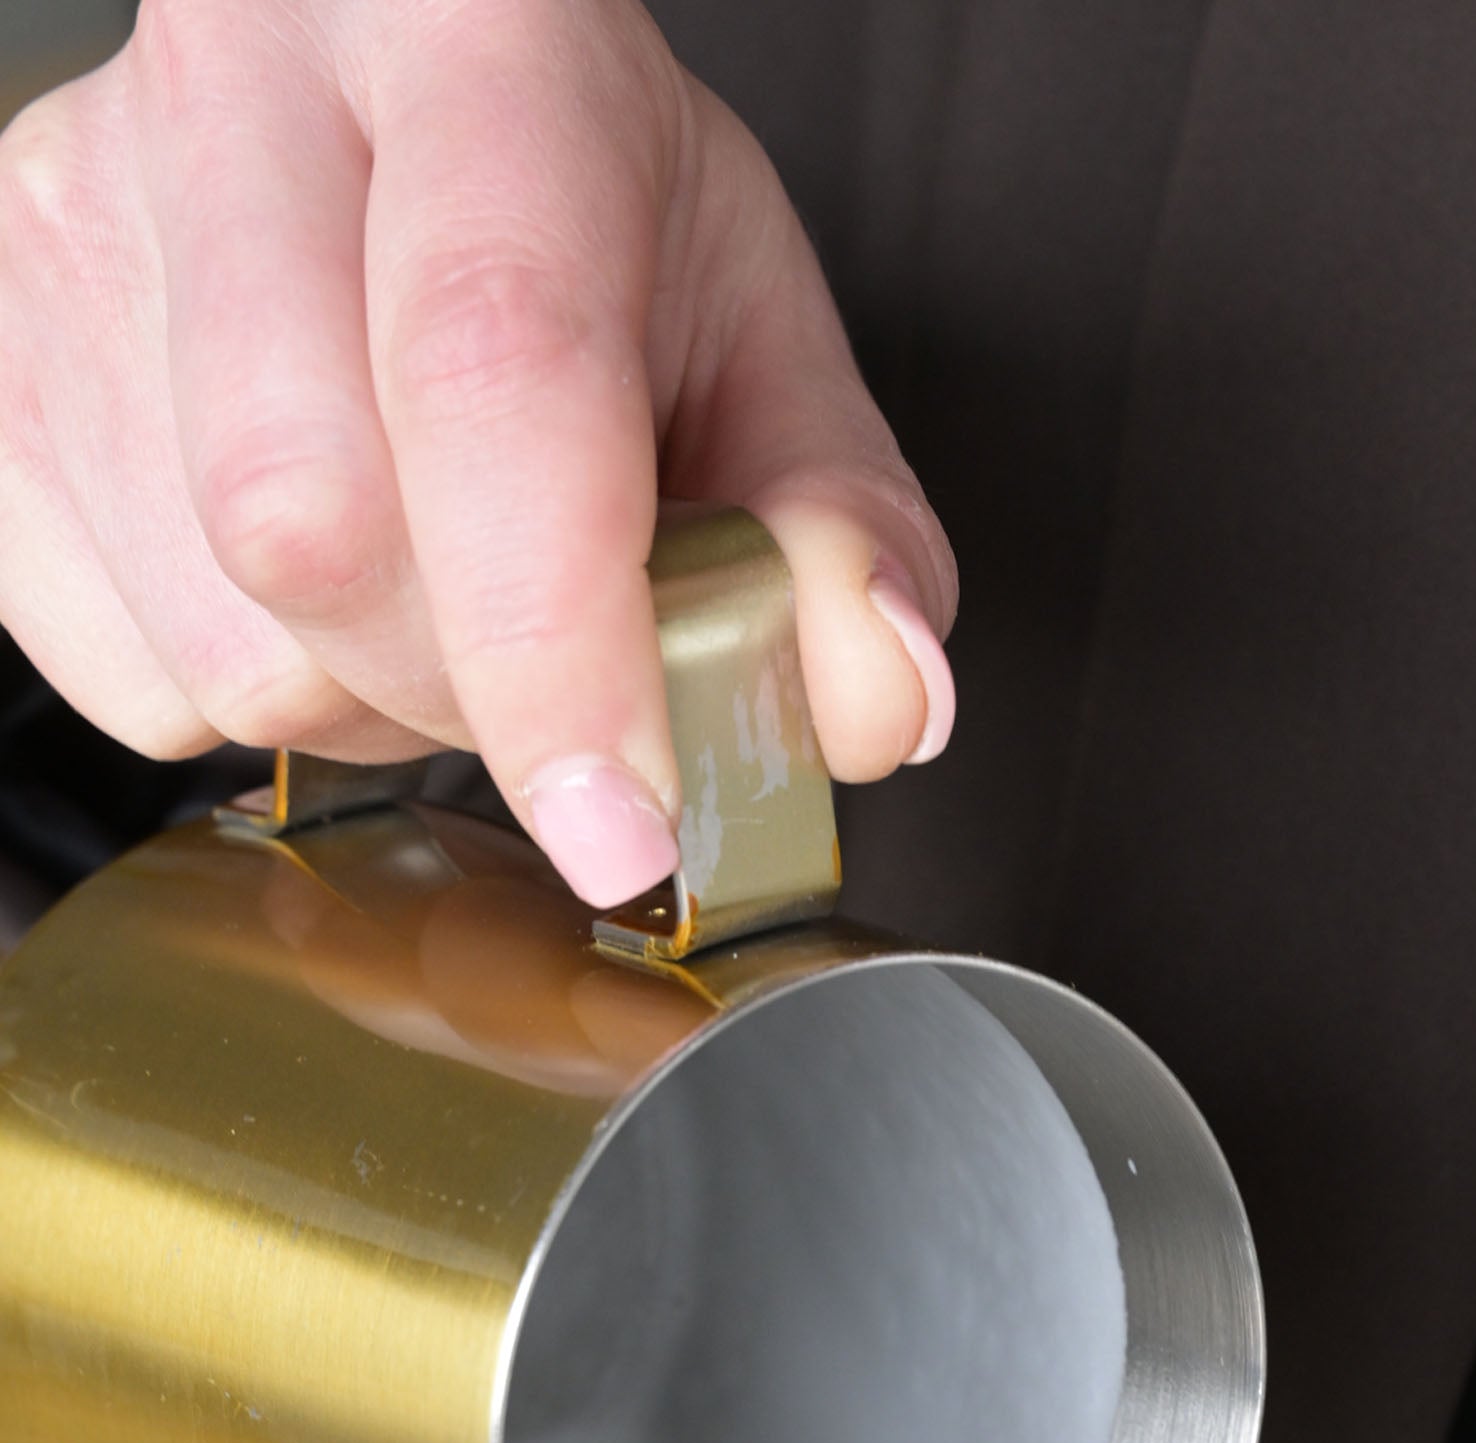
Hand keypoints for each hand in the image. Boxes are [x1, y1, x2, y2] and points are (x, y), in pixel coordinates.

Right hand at [0, 0, 954, 902]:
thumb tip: (880, 697)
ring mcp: (71, 214)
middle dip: (474, 686)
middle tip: (554, 645)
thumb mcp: (752, 326)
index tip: (625, 817)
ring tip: (434, 591)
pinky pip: (113, 666)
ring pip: (219, 632)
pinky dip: (239, 697)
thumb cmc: (572, 205)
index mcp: (470, 34)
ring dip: (366, 706)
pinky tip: (308, 591)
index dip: (560, 637)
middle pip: (323, 533)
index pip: (494, 366)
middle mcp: (233, 88)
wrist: (374, 75)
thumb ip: (840, 524)